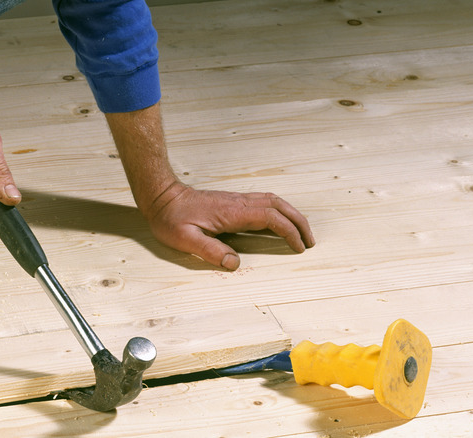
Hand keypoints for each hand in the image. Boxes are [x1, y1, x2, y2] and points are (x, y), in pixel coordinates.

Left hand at [146, 182, 314, 269]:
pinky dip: (279, 210)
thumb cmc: (171, 218)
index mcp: (232, 212)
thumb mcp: (185, 239)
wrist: (162, 197)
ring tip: (302, 232)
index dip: (289, 232)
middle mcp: (239, 202)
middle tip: (310, 240)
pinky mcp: (233, 201)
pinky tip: (281, 220)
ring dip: (291, 214)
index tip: (298, 246)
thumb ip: (210, 251)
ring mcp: (237, 199)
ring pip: (274, 201)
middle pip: (279, 206)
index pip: (270, 218)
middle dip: (299, 222)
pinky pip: (264, 201)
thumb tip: (234, 263)